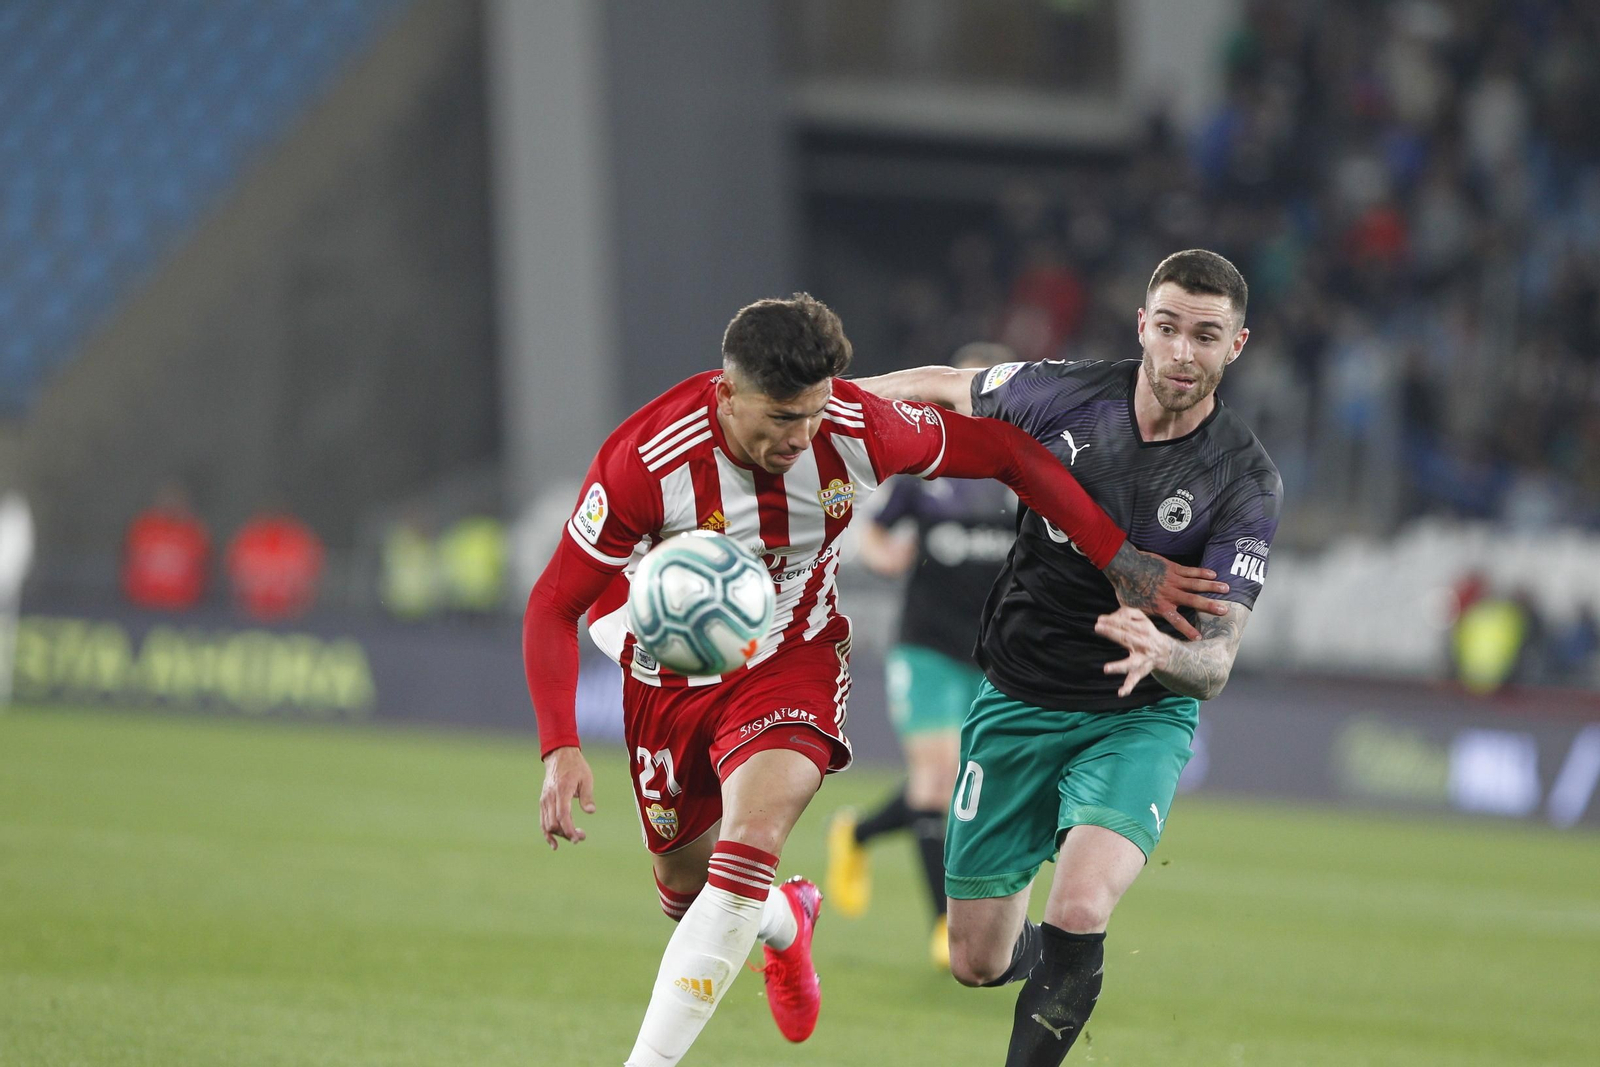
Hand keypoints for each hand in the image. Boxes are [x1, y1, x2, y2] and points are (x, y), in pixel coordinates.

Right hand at [539, 746, 595, 849]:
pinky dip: (547, 833)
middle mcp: (550, 797)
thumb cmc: (576, 767)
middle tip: (582, 836)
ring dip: (560, 834)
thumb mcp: (586, 778)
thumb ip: (587, 796)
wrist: (559, 756)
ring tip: (574, 836)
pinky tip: (554, 844)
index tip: (578, 838)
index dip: (569, 829)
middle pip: (554, 823)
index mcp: (562, 790)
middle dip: (567, 833)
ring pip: (548, 824)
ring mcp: (544, 800)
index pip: (562, 815)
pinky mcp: (543, 802)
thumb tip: (591, 812)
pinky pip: (542, 821)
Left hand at [1096, 607, 1174, 696]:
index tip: (1100, 620)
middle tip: (1097, 627)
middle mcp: (1142, 645)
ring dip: (1119, 666)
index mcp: (1143, 631)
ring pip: (1131, 664)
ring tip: (1106, 669)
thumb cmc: (1146, 632)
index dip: (1114, 621)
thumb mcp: (1142, 619)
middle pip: (1126, 638)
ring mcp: (1141, 660)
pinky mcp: (1140, 672)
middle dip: (1112, 633)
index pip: (1126, 625)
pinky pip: (1134, 680)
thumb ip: (1127, 614)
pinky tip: (1121, 693)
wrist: (1165, 651)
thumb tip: (1107, 618)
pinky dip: (1128, 687)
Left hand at [1102, 542, 1228, 640]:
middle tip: (1225, 611)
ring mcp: (1173, 580)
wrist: (1125, 566)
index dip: (1189, 630)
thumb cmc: (1126, 588)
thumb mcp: (1131, 609)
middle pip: (1194, 602)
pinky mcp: (1173, 568)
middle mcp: (1170, 595)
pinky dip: (1203, 572)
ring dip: (1212, 587)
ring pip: (1196, 584)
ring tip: (1227, 589)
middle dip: (1210, 606)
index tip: (1200, 638)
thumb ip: (1140, 619)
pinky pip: (1191, 571)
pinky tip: (1214, 575)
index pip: (1178, 621)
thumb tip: (1138, 629)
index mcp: (1161, 607)